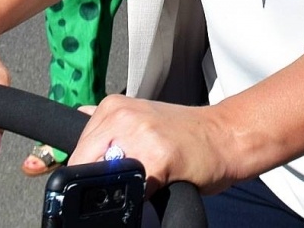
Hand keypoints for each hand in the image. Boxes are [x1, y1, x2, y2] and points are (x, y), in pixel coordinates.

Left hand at [71, 95, 235, 195]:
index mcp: (113, 107)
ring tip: (148, 175)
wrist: (226, 136)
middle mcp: (121, 116)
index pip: (76, 149)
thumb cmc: (187, 133)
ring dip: (120, 187)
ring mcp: (138, 136)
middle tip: (134, 175)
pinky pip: (131, 191)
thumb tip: (78, 118)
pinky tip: (159, 183)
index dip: (82, 169)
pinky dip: (139, 196)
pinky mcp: (156, 159)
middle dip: (100, 180)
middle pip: (84, 164)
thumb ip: (109, 123)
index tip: (91, 173)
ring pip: (104, 179)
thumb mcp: (141, 118)